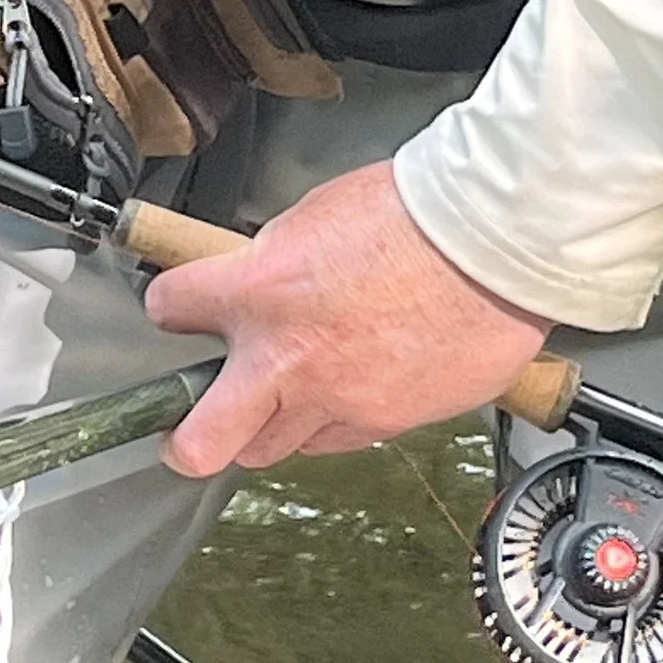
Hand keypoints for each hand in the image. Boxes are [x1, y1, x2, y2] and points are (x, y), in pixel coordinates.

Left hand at [145, 161, 554, 476]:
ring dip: (272, 424)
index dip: (173, 309)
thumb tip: (257, 281)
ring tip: (290, 393)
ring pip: (275, 447)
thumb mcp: (314, 216)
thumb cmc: (415, 215)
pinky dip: (335, 421)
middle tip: (188, 431)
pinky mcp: (385, 422)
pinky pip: (340, 439)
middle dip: (189, 441)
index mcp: (258, 290)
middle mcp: (286, 357)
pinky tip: (354, 385)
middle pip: (202, 442)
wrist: (492, 244)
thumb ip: (272, 263)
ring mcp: (337, 400)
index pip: (170, 309)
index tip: (180, 312)